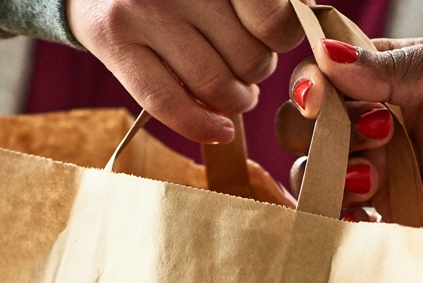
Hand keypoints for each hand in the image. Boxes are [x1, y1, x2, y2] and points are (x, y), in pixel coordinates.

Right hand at [67, 0, 301, 143]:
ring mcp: (143, 10)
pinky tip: (219, 130)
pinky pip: (169, 104)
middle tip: (242, 64)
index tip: (270, 39)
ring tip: (230, 90)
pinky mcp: (114, 41)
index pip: (275, 20)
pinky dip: (202, 127)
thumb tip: (308, 21)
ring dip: (235, 101)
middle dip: (256, 72)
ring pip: (217, 86)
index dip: (282, 40)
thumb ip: (263, 3)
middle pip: (250, 58)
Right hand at [278, 37, 422, 282]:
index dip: (316, 79)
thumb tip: (327, 59)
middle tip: (365, 131)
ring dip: (330, 172)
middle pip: (316, 125)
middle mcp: (395, 126)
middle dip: (318, 128)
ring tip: (373, 174)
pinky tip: (367, 208)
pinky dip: (342, 217)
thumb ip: (399, 67)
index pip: (336, 72)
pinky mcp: (411, 226)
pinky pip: (354, 224)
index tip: (322, 89)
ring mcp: (399, 178)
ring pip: (324, 174)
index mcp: (407, 78)